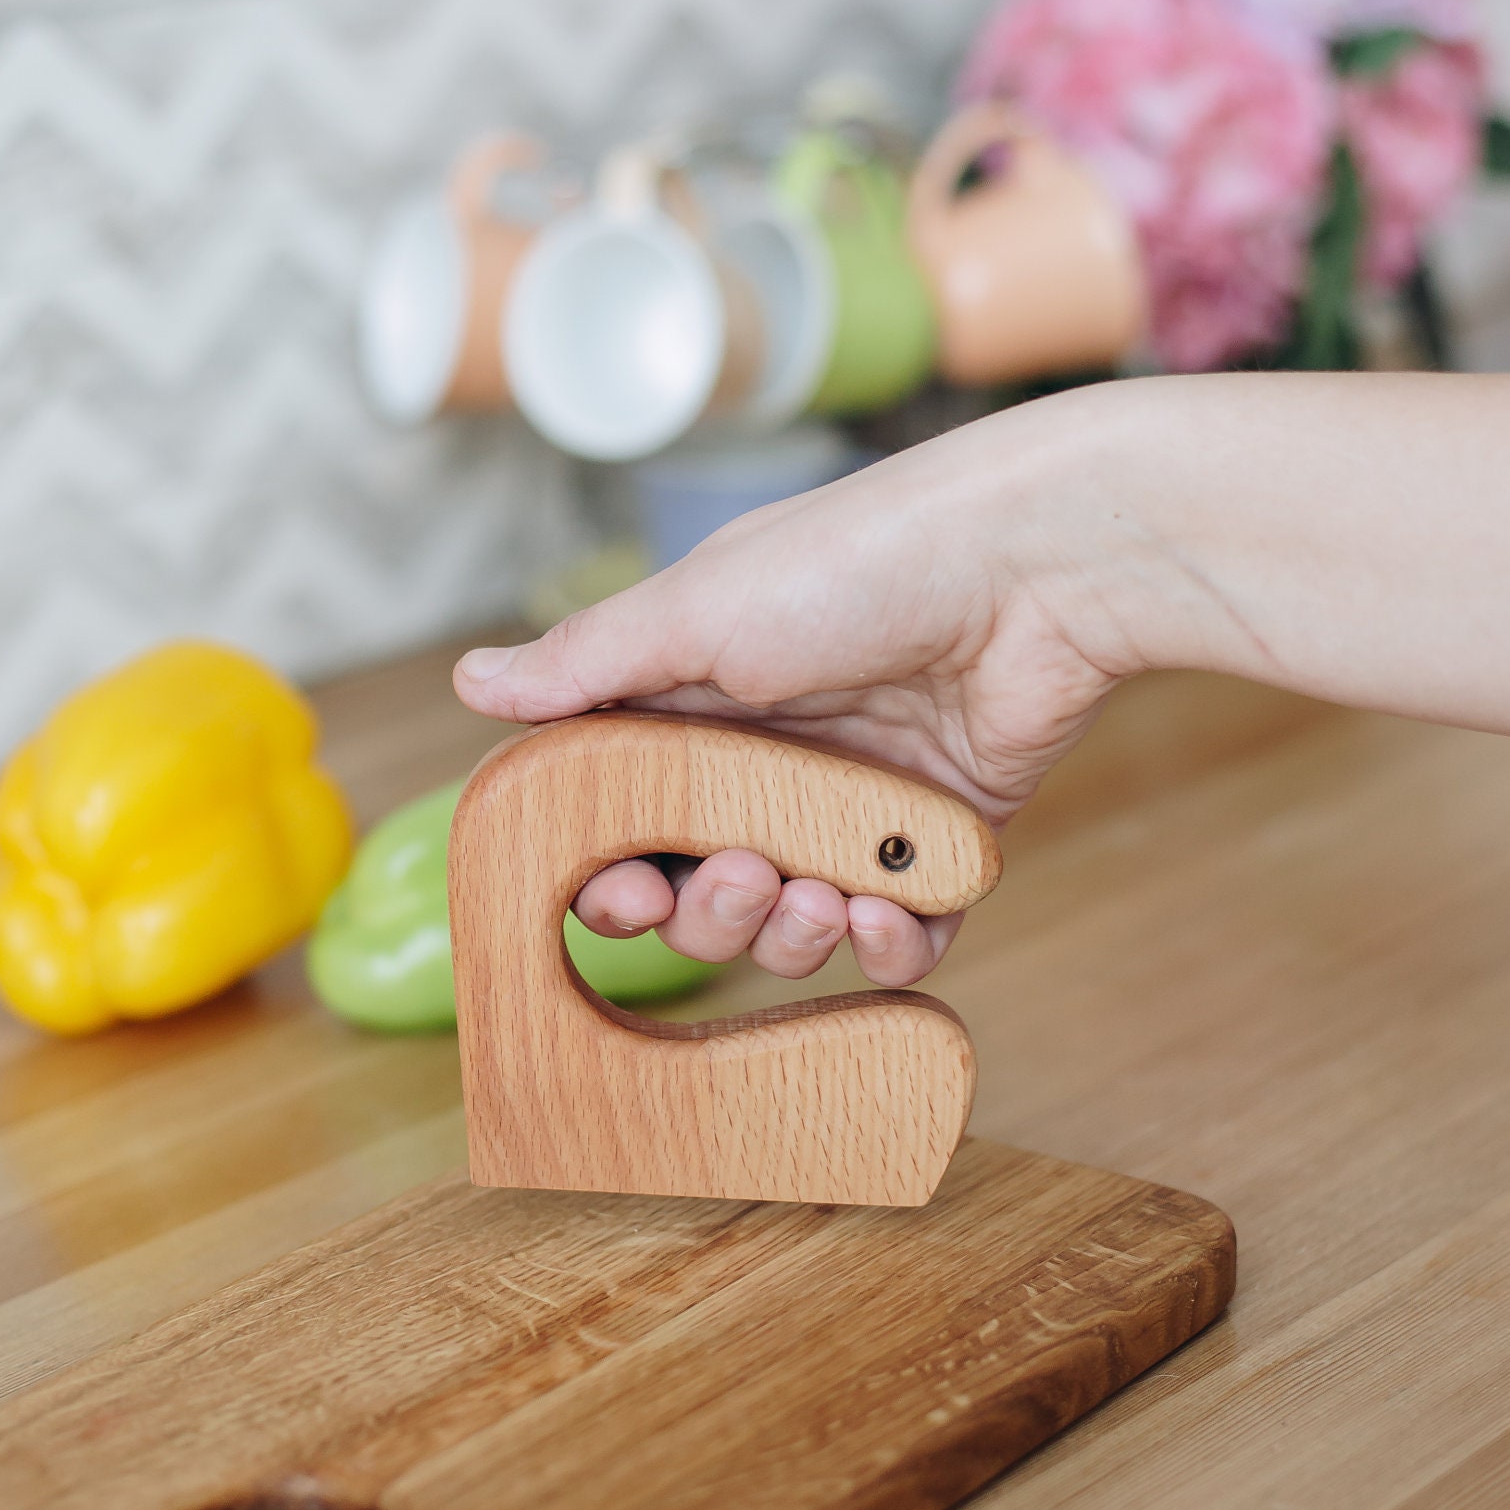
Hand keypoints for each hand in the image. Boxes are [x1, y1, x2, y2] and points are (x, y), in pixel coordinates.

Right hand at [456, 395, 1152, 985]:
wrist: (1037, 563)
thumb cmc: (862, 561)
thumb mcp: (701, 607)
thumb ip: (589, 662)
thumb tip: (472, 682)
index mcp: (699, 697)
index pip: (623, 811)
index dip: (608, 865)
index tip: (614, 891)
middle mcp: (772, 756)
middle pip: (703, 885)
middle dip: (705, 910)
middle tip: (741, 878)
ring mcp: (858, 803)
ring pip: (794, 921)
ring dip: (790, 935)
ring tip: (817, 897)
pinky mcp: (942, 839)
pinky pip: (901, 933)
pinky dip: (886, 949)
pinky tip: (882, 921)